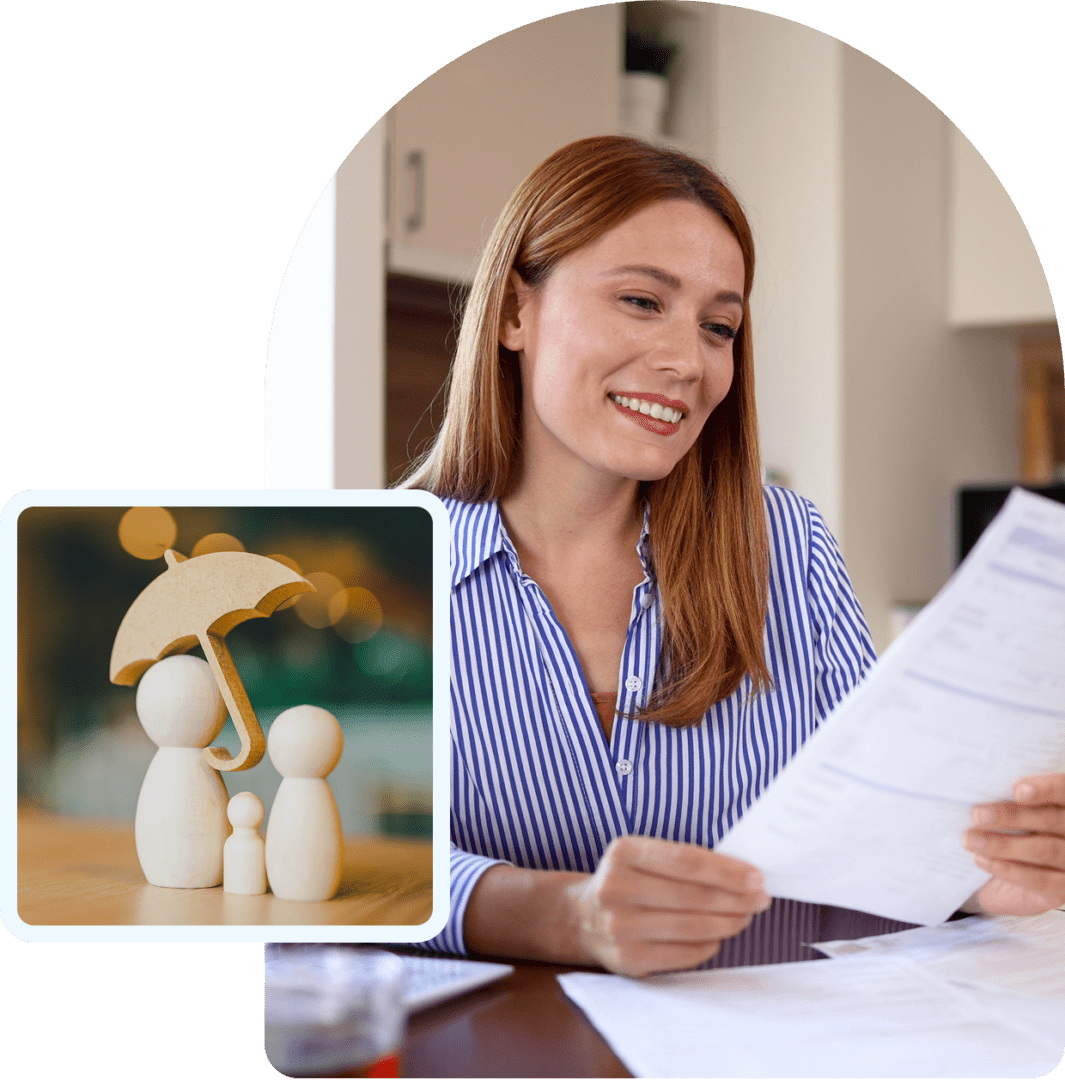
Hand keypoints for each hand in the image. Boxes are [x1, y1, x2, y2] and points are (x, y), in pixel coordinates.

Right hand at [567, 835, 771, 975]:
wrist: (581, 918)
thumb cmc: (627, 880)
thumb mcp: (642, 856)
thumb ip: (682, 860)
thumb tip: (741, 874)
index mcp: (623, 853)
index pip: (686, 860)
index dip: (726, 870)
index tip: (756, 876)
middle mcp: (617, 888)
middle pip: (692, 896)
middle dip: (736, 898)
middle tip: (761, 898)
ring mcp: (620, 927)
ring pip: (691, 927)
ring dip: (728, 922)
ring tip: (746, 916)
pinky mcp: (628, 960)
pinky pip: (683, 954)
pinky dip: (709, 944)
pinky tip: (720, 935)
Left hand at [965, 773, 1064, 914]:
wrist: (1011, 875)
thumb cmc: (1010, 830)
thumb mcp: (1013, 812)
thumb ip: (1008, 800)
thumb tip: (978, 786)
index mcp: (1064, 804)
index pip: (1063, 789)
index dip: (1045, 789)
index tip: (1017, 791)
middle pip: (1051, 820)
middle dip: (1012, 816)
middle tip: (978, 815)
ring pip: (1045, 849)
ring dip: (1004, 845)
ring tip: (971, 839)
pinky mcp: (1064, 889)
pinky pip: (1041, 880)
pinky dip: (1009, 869)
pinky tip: (982, 860)